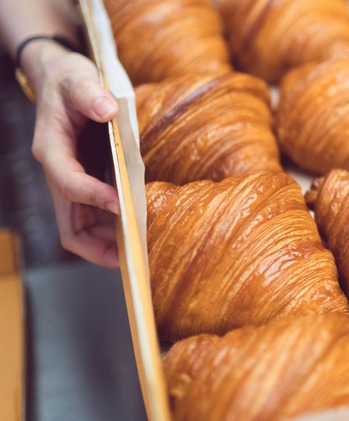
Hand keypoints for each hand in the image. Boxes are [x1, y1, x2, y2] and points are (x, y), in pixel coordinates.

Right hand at [26, 42, 120, 267]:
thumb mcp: (78, 78)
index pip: (68, 183)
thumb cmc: (70, 80)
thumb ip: (89, 93)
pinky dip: (111, 229)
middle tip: (131, 257)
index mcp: (52, 149)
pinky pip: (93, 217)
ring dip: (106, 243)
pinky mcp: (84, 182)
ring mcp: (70, 181)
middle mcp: (58, 172)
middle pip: (69, 225)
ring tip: (139, 252)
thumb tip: (106, 109)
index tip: (121, 206)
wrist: (61, 79)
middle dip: (97, 245)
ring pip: (80, 227)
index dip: (93, 197)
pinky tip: (136, 232)